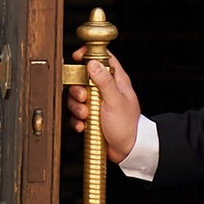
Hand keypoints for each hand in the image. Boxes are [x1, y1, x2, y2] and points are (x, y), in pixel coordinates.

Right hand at [66, 51, 144, 166]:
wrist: (127, 150)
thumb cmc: (128, 125)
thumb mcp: (116, 100)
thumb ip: (104, 81)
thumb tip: (92, 62)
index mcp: (116, 80)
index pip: (103, 57)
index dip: (89, 53)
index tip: (77, 57)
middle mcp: (105, 89)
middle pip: (83, 78)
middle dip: (78, 89)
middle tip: (84, 98)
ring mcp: (97, 103)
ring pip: (77, 97)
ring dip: (77, 107)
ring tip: (86, 115)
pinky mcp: (90, 117)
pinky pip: (76, 114)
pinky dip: (76, 120)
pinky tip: (83, 125)